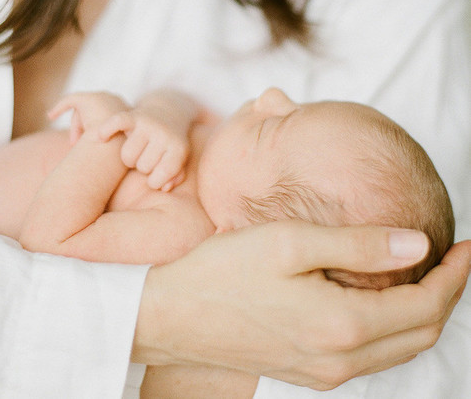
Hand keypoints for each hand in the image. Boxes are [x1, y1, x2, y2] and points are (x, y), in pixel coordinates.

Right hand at [96, 109, 188, 190]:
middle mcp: (163, 135)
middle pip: (141, 167)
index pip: (157, 179)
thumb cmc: (171, 144)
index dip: (153, 181)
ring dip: (128, 157)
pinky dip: (106, 130)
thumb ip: (174, 177)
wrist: (169, 111)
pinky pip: (116, 123)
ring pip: (127, 155)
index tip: (156, 174)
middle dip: (142, 166)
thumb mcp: (179, 161)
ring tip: (136, 152)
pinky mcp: (134, 115)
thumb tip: (164, 187)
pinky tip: (102, 138)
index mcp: (177, 149)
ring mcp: (148, 124)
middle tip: (147, 158)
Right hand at [133, 220, 470, 389]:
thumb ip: (358, 245)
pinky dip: (394, 327)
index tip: (468, 244)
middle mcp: (341, 360)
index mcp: (342, 325)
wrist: (174, 315)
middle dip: (447, 295)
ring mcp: (325, 373)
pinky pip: (371, 355)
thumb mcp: (290, 242)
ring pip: (398, 349)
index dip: (455, 275)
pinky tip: (383, 299)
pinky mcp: (309, 372)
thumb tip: (416, 244)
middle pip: (420, 334)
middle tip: (456, 258)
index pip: (426, 306)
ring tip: (429, 275)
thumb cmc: (226, 270)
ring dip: (423, 314)